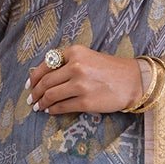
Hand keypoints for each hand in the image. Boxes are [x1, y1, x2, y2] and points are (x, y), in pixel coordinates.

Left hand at [26, 44, 144, 114]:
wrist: (134, 81)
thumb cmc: (111, 70)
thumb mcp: (88, 57)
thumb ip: (68, 63)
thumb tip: (44, 77)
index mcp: (75, 52)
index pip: (46, 65)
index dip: (34, 77)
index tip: (30, 85)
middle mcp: (76, 67)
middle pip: (46, 82)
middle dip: (35, 92)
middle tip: (31, 99)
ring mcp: (80, 85)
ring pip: (51, 95)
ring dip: (42, 103)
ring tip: (38, 107)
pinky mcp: (85, 101)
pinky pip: (62, 107)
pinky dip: (53, 110)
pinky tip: (50, 111)